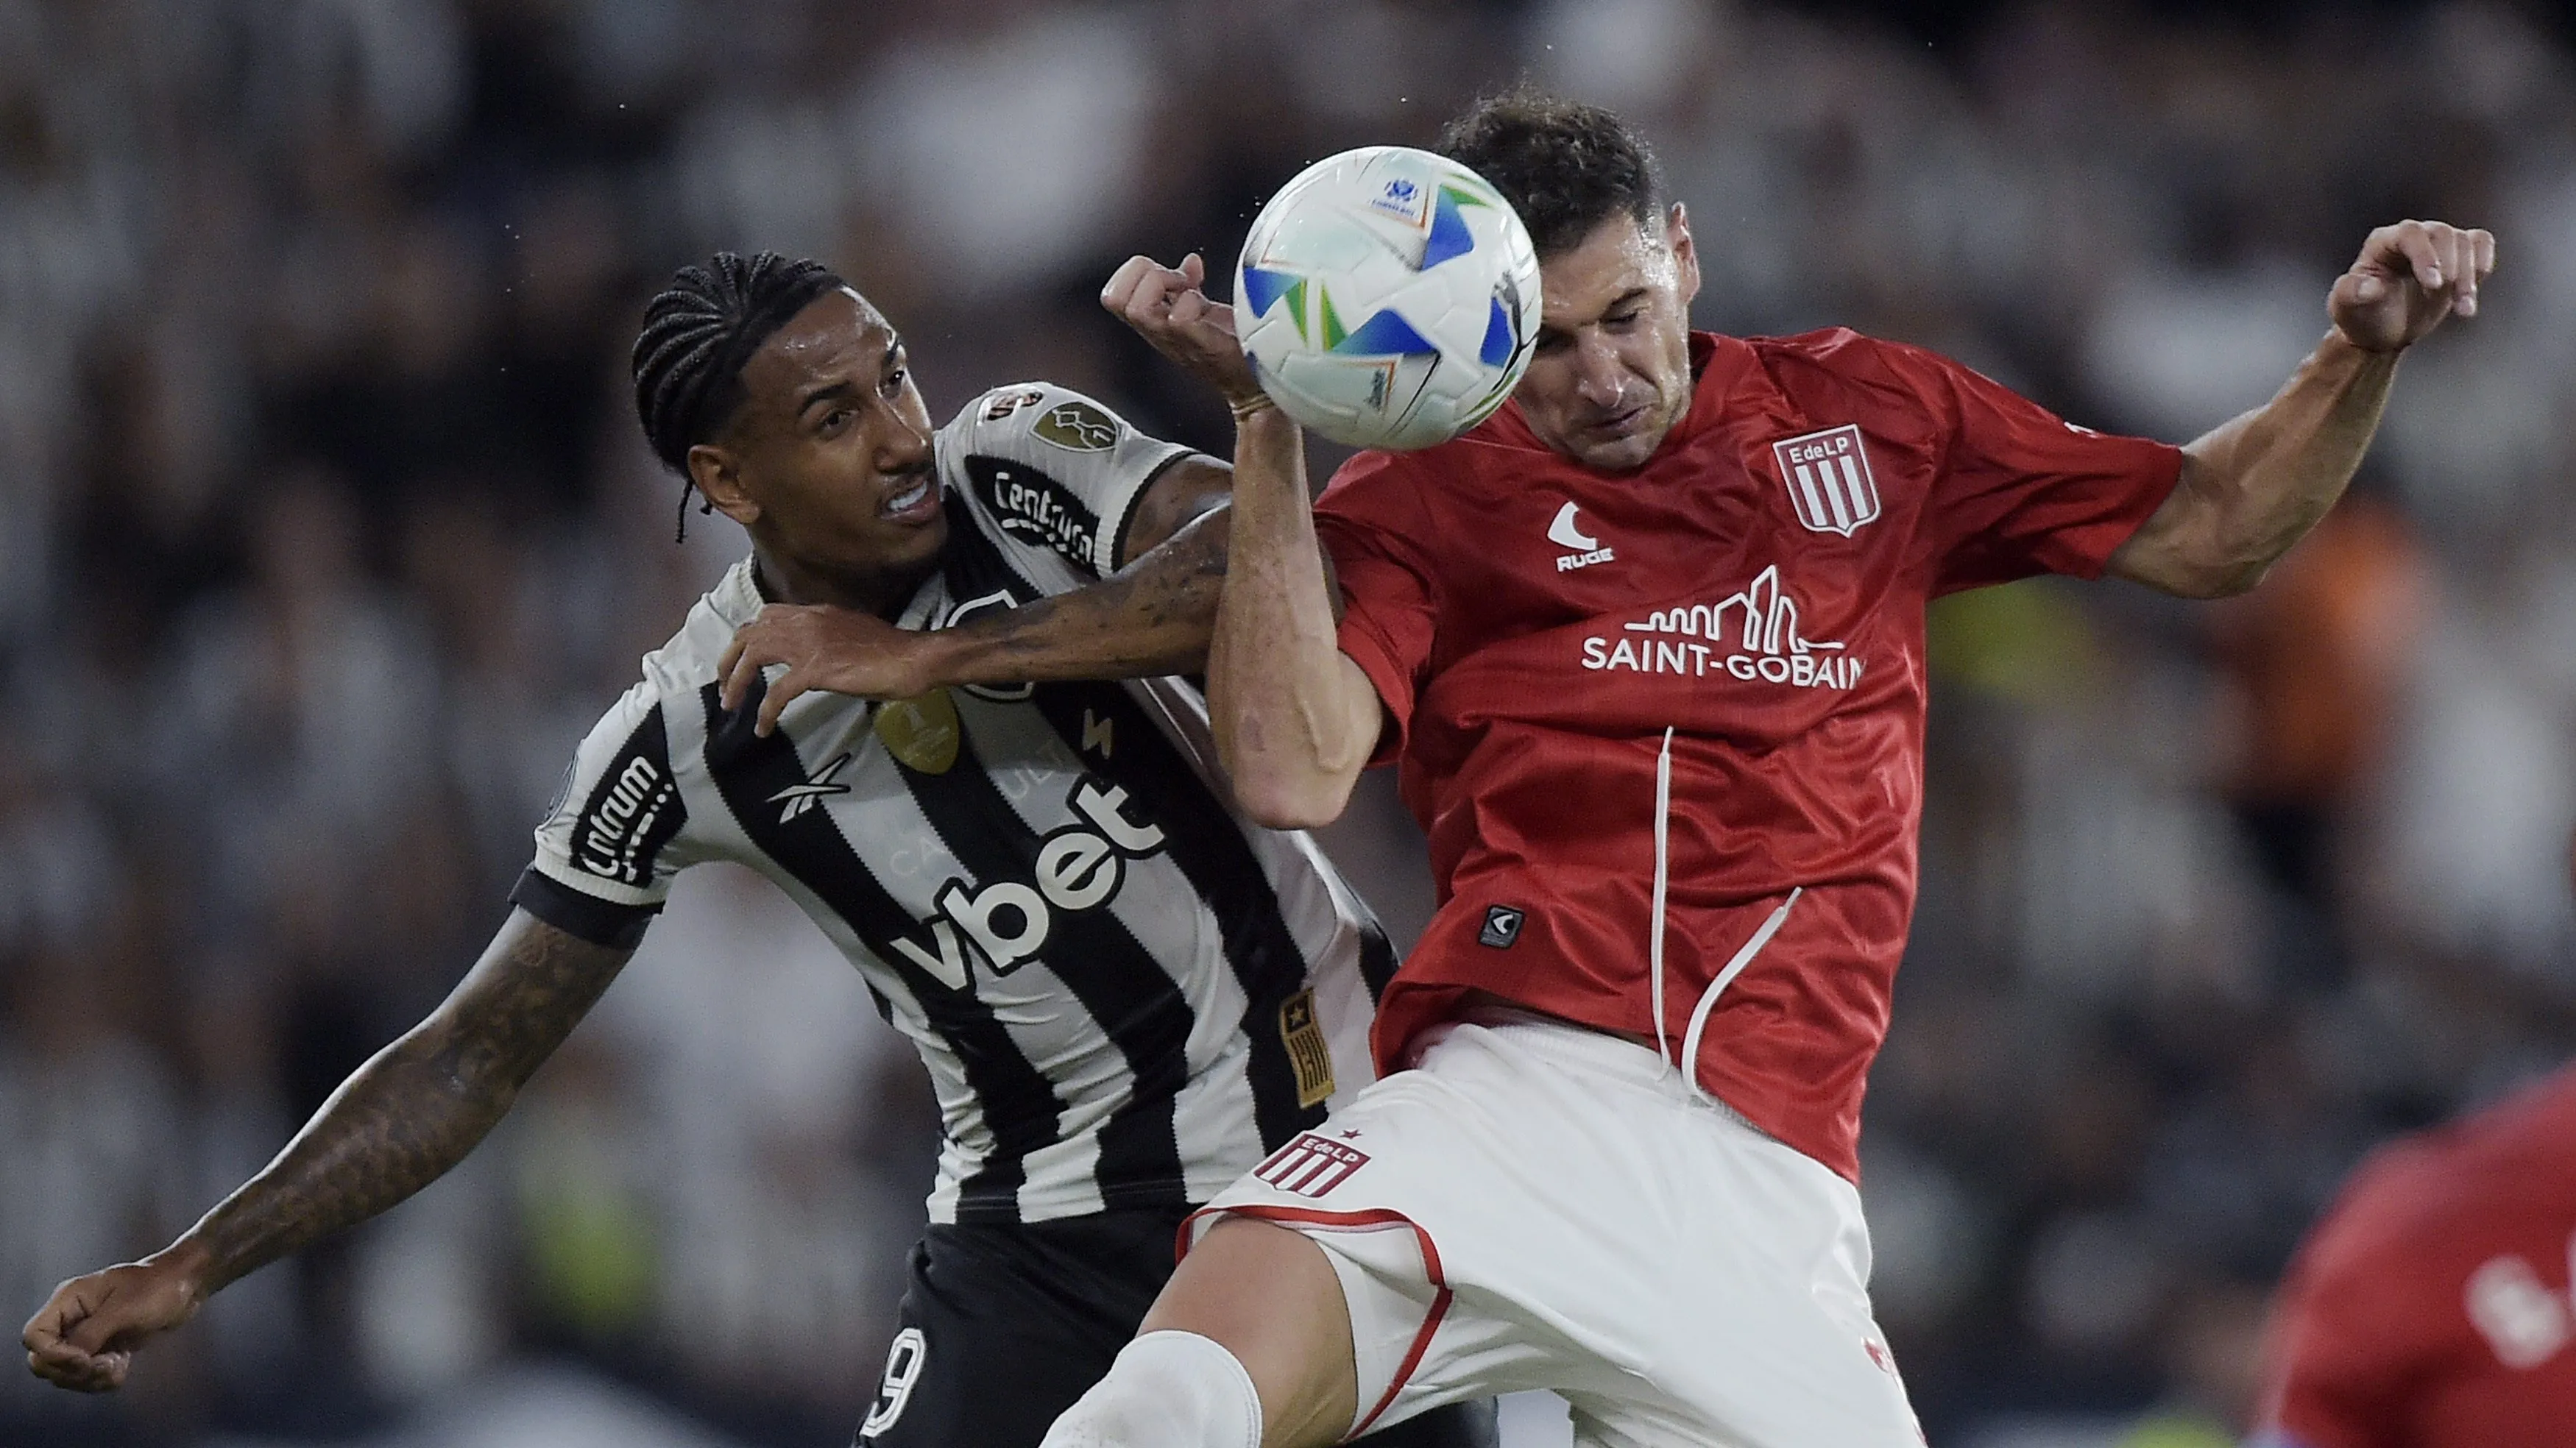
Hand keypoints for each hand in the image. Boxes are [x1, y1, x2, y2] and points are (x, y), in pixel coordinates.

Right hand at [24, 1252, 204, 1392]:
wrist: (186, 1285)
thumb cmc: (158, 1287)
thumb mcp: (124, 1309)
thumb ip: (92, 1334)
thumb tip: (72, 1358)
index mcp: (68, 1300)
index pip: (35, 1336)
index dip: (52, 1354)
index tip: (84, 1359)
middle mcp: (72, 1319)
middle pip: (45, 1361)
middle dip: (73, 1371)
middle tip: (105, 1365)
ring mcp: (86, 1335)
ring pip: (67, 1373)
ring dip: (91, 1378)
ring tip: (117, 1365)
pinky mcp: (103, 1347)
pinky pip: (89, 1375)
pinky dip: (104, 1378)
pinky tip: (124, 1365)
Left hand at [717, 604, 952, 735]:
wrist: (911, 659)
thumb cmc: (890, 651)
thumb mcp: (849, 634)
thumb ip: (825, 639)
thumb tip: (813, 656)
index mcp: (814, 613)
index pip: (767, 615)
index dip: (748, 635)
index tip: (742, 658)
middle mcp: (805, 622)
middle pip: (749, 633)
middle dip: (729, 658)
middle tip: (724, 684)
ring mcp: (808, 645)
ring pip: (754, 657)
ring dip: (736, 682)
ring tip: (730, 704)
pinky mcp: (815, 670)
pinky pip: (777, 693)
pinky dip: (765, 712)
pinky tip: (763, 728)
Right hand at [1101, 253, 1265, 408]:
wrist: (1251, 381)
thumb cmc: (1226, 347)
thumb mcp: (1200, 309)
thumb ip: (1188, 285)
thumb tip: (1191, 261)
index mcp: (1153, 322)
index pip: (1111, 294)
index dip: (1133, 272)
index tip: (1164, 272)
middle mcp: (1156, 332)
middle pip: (1114, 298)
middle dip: (1142, 273)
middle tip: (1174, 280)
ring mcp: (1175, 340)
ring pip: (1138, 308)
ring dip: (1163, 284)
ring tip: (1188, 290)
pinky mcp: (1200, 345)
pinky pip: (1179, 319)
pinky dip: (1192, 302)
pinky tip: (1207, 307)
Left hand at [2329, 220, 2495, 351]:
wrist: (2381, 331)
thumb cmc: (2361, 315)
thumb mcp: (2346, 307)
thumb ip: (2352, 294)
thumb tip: (2373, 287)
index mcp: (2382, 242)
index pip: (2411, 233)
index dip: (2426, 255)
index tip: (2433, 284)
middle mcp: (2411, 237)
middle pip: (2443, 233)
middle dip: (2451, 266)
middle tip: (2446, 297)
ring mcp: (2436, 244)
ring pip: (2465, 241)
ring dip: (2469, 275)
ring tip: (2462, 309)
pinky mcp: (2457, 256)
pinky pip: (2481, 244)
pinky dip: (2483, 265)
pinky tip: (2472, 293)